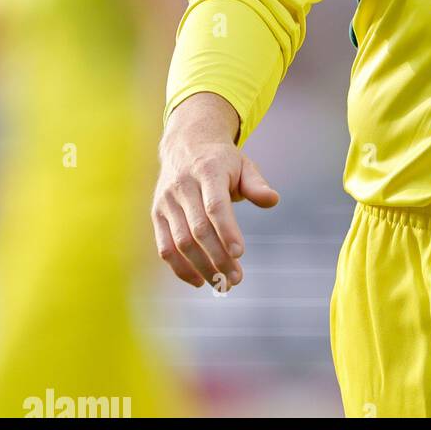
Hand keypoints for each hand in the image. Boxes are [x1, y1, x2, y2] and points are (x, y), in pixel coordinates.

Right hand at [152, 94, 279, 289]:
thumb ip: (256, 185)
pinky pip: (165, 247)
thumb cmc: (221, 161)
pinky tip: (199, 280)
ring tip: (222, 284)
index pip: (215, 205)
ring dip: (201, 267)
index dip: (227, 231)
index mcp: (207, 171)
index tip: (240, 254)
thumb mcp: (243, 164)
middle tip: (236, 279)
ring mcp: (166, 201)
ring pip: (181, 242)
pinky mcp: (156, 215)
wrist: (185, 145)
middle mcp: (183, 186)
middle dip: (218, 257)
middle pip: (199, 229)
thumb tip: (273, 200)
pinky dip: (180, 268)